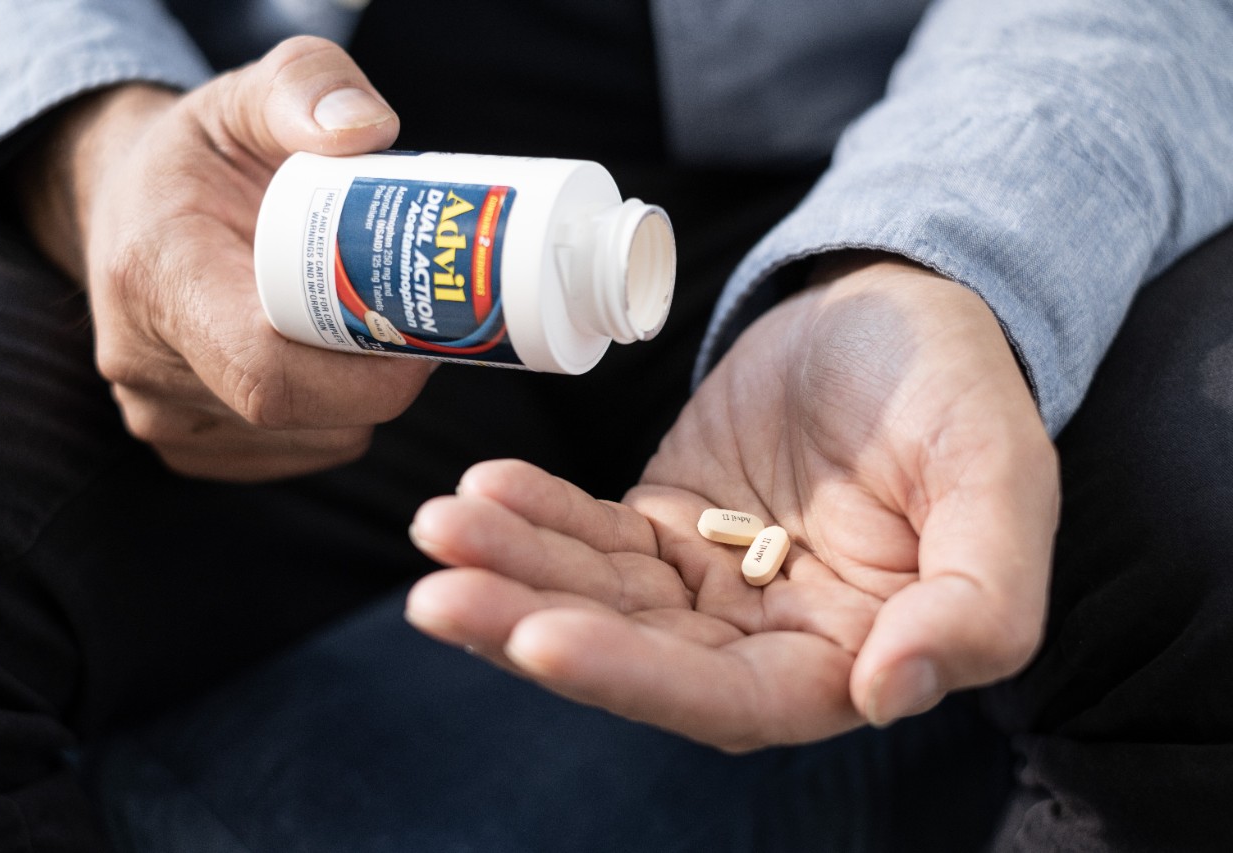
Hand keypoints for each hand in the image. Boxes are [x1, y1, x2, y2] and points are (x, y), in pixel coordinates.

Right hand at [16, 37, 434, 480]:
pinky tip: (335, 363)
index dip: (367, 373)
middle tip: (425, 324)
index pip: (271, 373)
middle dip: (383, 378)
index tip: (426, 333)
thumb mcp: (247, 96)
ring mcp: (162, 417)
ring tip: (373, 330)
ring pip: (314, 441)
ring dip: (365, 398)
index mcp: (159, 276)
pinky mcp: (189, 447)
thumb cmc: (200, 157)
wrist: (128, 208)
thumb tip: (369, 132)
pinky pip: (297, 453)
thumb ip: (307, 84)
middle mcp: (145, 363)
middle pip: (304, 412)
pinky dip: (337, 418)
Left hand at [405, 254, 1058, 749]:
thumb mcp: (999, 476)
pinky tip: (481, 493)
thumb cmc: (960, 387)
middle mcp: (773, 638)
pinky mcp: (668, 528)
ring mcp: (713, 585)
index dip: (639, 679)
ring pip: (600, 600)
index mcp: (856, 652)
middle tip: (442, 592)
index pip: (739, 700)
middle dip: (536, 628)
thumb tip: (895, 691)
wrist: (897, 304)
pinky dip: (536, 517)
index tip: (542, 639)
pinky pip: (592, 536)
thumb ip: (980, 595)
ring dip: (516, 570)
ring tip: (441, 527)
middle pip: (641, 660)